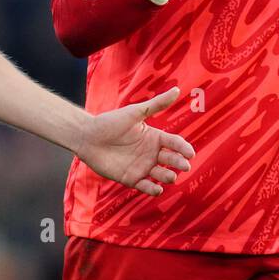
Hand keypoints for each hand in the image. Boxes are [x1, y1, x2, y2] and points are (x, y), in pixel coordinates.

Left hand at [75, 86, 195, 195]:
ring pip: (161, 175)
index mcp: (154, 137)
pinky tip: (157, 189)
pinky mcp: (131, 179)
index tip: (190, 153)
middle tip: (184, 166)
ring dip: (168, 177)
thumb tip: (177, 90)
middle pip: (171, 160)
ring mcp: (142, 167)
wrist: (88, 137)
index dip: (183, 148)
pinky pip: (146, 186)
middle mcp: (151, 153)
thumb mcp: (135, 112)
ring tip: (170, 176)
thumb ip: (156, 104)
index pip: (174, 143)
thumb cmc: (110, 122)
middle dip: (179, 163)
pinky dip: (153, 189)